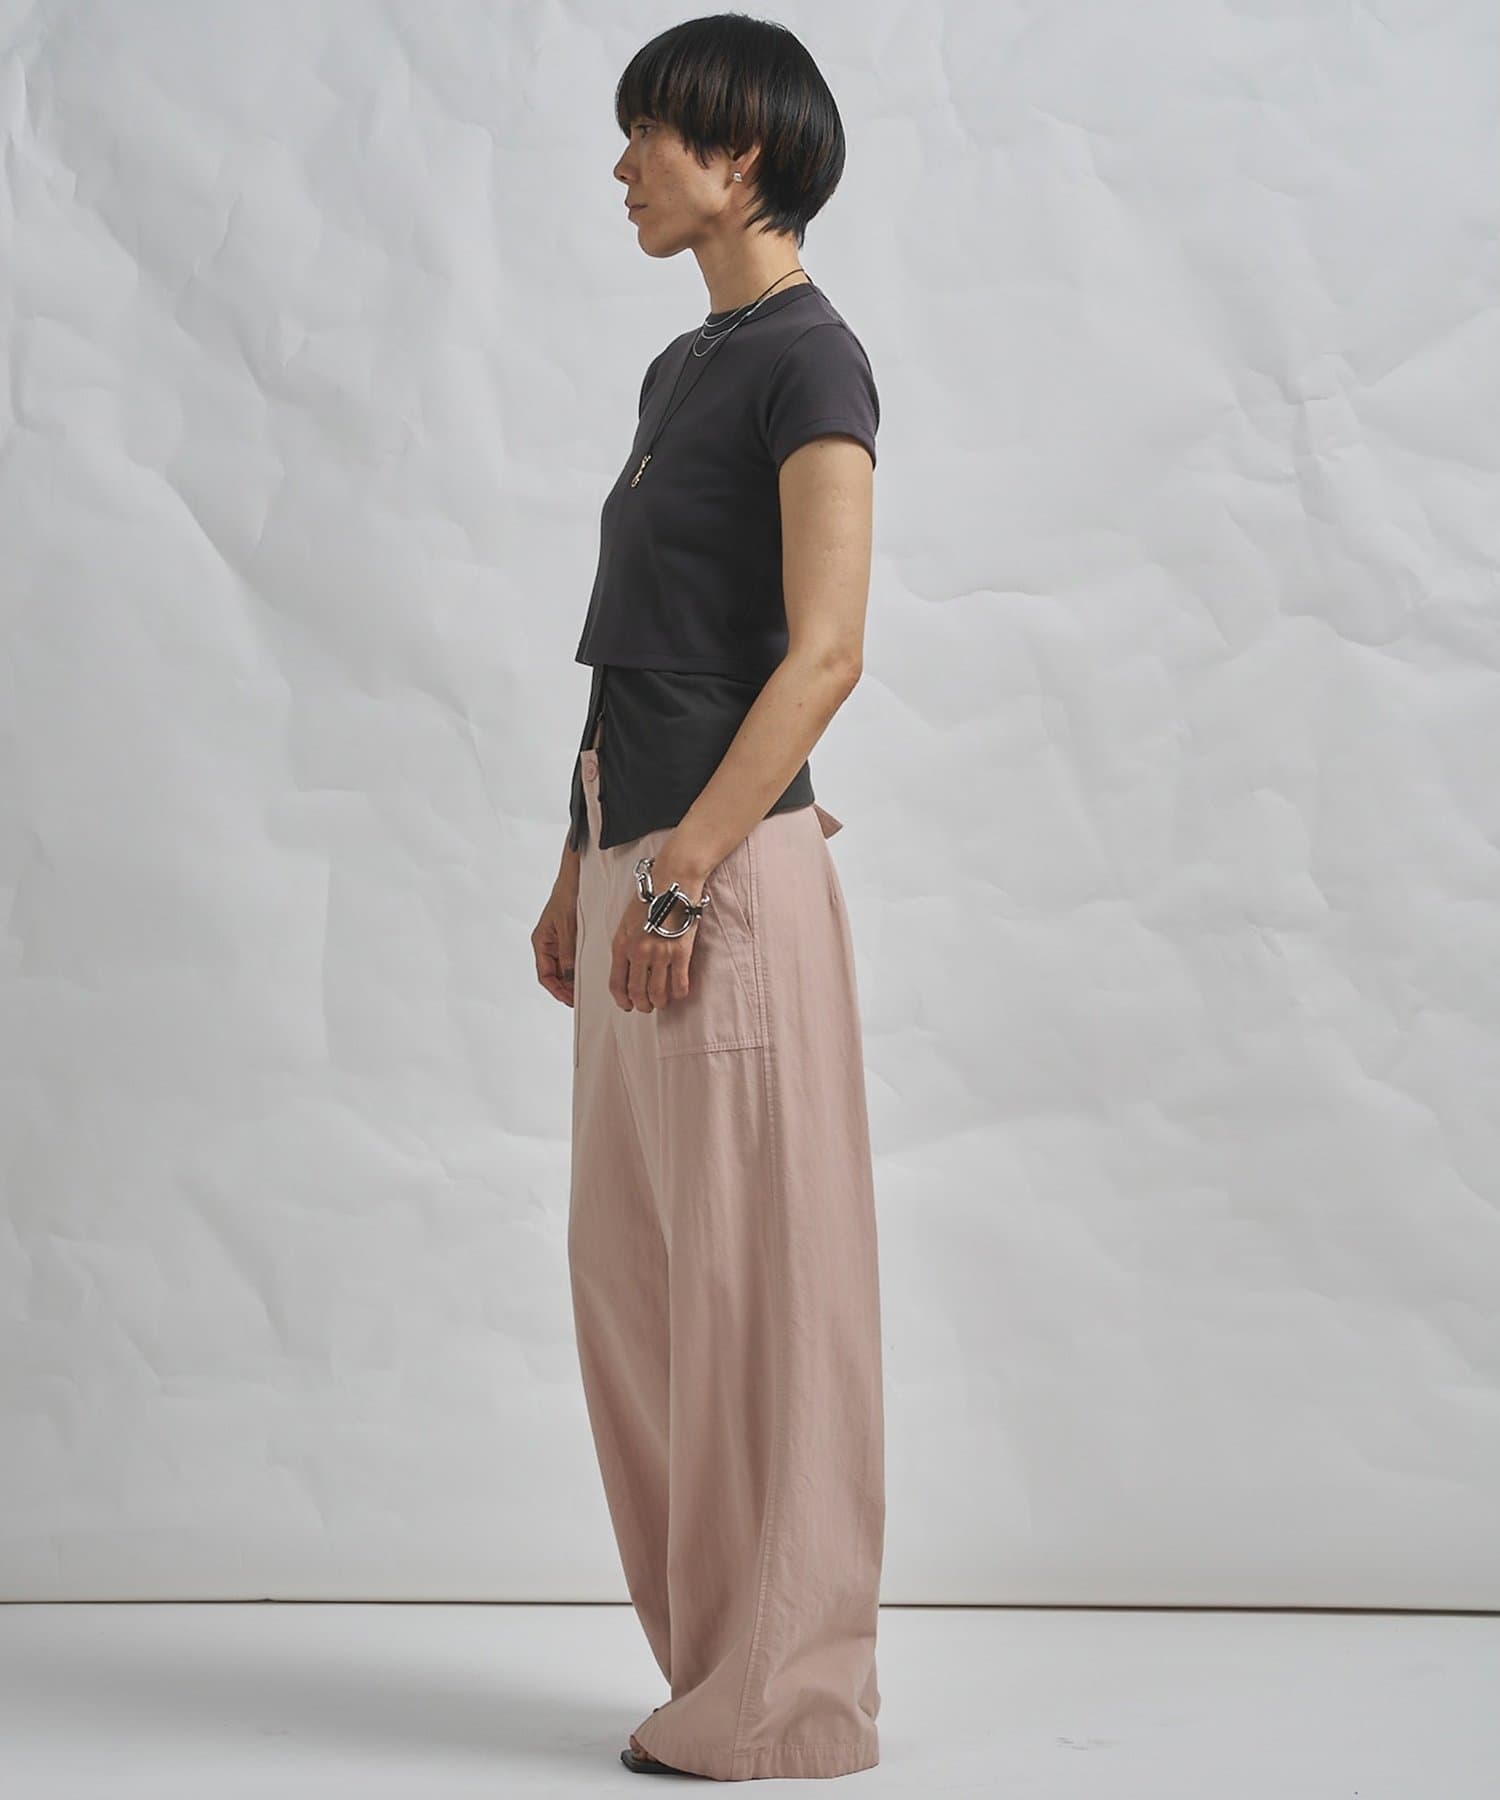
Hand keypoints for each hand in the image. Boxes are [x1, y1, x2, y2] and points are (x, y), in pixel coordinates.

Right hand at [532, 877, 578, 1008]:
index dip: (556, 990)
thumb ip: (568, 954)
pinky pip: (572, 957)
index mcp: (541, 942)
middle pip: (554, 974)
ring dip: (572, 978)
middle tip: (580, 999)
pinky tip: (589, 971)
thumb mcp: (568, 928)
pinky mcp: (569, 936)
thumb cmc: (566, 895)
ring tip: (585, 988)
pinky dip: (578, 966)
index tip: (569, 999)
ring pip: (564, 967)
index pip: (545, 975)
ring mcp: (558, 940)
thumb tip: (570, 978)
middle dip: (565, 988)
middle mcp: (548, 943)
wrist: (574, 876)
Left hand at [609, 856, 711, 1014]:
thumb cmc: (651, 897)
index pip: (616, 983)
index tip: (626, 1005)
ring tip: (663, 1002)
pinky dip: (679, 993)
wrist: (672, 881)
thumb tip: (628, 967)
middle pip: (636, 992)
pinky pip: (679, 983)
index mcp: (621, 944)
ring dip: (660, 1002)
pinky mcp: (681, 952)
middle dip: (642, 1005)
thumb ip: (625, 945)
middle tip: (647, 1007)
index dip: (621, 1000)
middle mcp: (638, 952)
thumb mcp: (626, 921)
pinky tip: (679, 992)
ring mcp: (660, 953)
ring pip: (657, 993)